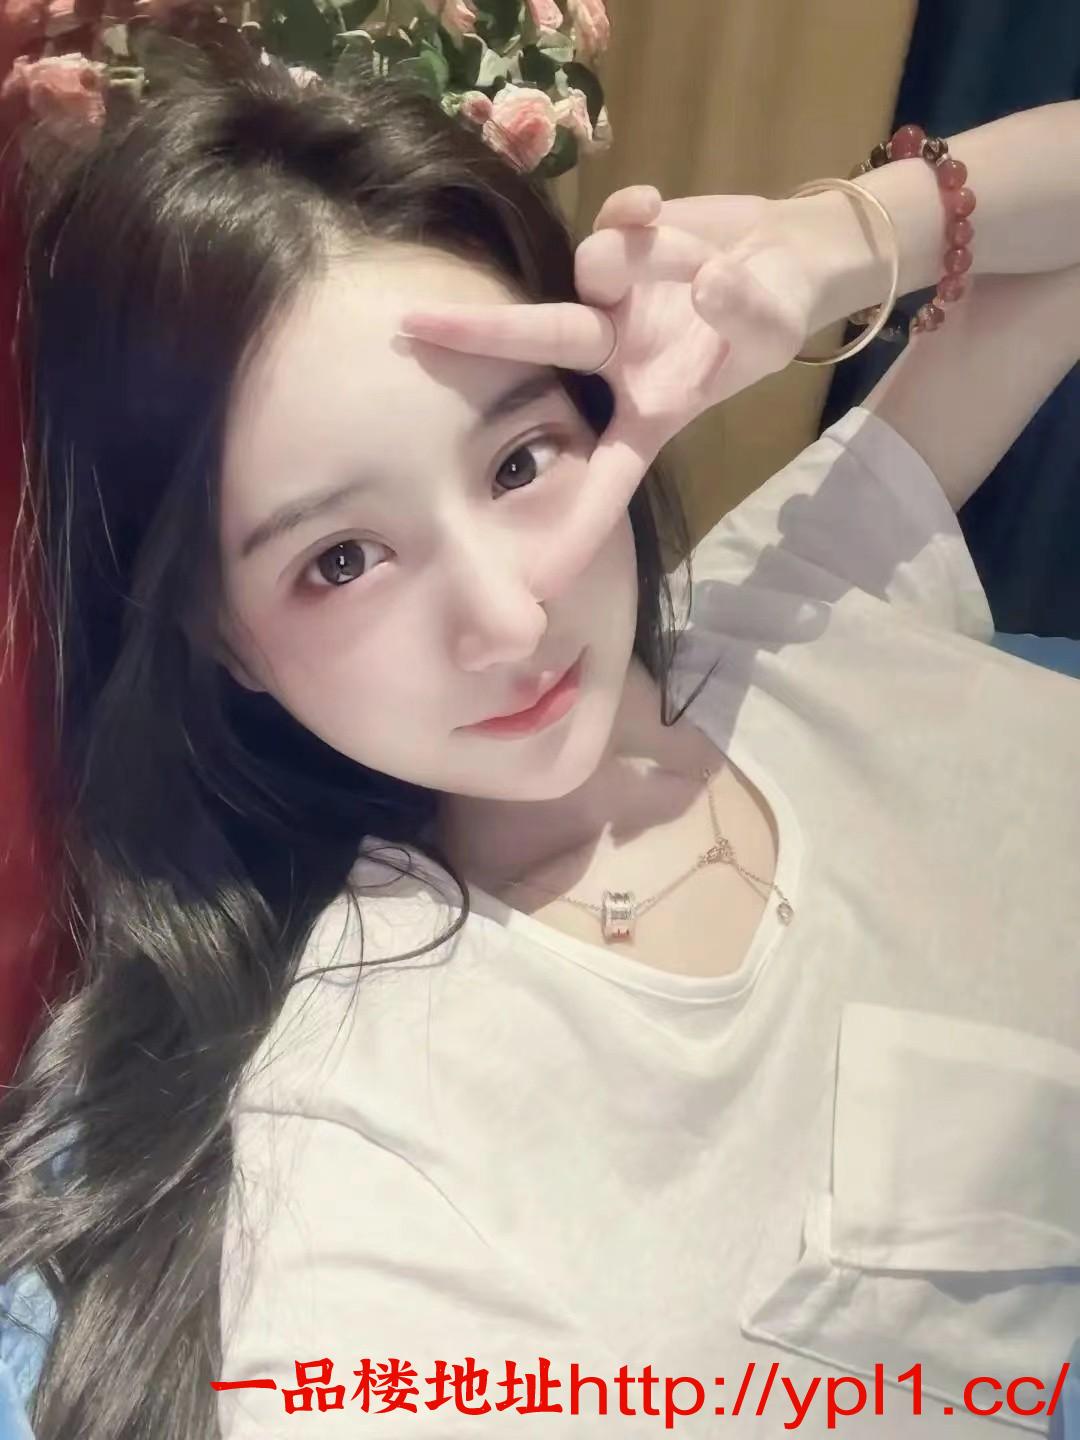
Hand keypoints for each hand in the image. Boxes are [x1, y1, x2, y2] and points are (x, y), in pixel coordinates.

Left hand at [399, 185, 818, 596]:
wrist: (784, 248)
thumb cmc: (779, 312)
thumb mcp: (778, 329)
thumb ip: (747, 313)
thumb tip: (709, 286)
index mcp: (649, 410)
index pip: (607, 479)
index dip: (573, 531)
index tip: (529, 583)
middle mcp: (615, 358)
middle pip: (541, 344)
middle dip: (478, 335)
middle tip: (410, 328)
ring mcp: (611, 296)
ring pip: (597, 268)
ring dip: (649, 258)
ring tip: (704, 264)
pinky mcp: (619, 236)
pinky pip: (614, 216)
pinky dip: (634, 208)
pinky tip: (654, 204)